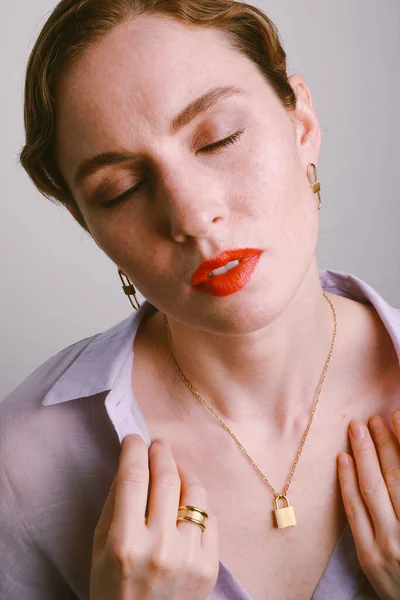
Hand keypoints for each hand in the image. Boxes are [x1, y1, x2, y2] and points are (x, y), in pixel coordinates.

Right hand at [90, 434, 218, 599]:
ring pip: (195, 493)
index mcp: (125, 543)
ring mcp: (189, 558)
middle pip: (168, 479)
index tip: (134, 438)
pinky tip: (187, 505)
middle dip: (162, 453)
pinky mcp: (210, 567)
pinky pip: (210, 518)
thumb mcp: (100, 547)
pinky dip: (198, 505)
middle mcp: (159, 548)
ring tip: (174, 471)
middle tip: (158, 445)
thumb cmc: (113, 587)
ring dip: (183, 474)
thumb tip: (132, 464)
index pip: (133, 479)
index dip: (134, 451)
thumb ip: (115, 504)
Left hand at [337, 409, 399, 599]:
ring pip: (373, 489)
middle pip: (395, 475)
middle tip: (374, 418)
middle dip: (385, 442)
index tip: (396, 414)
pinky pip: (355, 512)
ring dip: (364, 454)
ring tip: (356, 428)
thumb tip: (398, 460)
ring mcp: (390, 544)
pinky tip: (342, 459)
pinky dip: (347, 483)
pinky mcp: (369, 556)